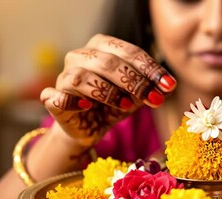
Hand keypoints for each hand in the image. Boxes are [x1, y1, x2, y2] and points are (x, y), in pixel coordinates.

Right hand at [40, 34, 175, 146]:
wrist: (89, 127)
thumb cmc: (114, 105)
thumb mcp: (137, 96)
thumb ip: (150, 90)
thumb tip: (168, 87)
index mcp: (102, 47)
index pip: (129, 52)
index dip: (150, 69)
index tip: (169, 86)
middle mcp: (80, 56)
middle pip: (107, 62)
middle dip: (134, 81)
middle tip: (154, 98)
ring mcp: (64, 76)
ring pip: (82, 76)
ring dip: (108, 91)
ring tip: (127, 105)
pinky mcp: (52, 98)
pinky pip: (56, 96)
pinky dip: (71, 100)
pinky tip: (88, 107)